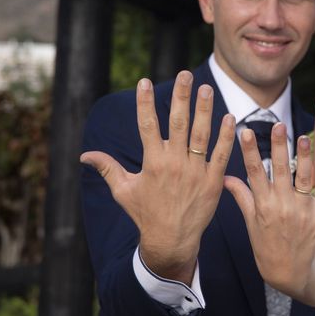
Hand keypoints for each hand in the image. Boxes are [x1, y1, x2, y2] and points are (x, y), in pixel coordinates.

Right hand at [80, 72, 234, 284]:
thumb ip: (107, 168)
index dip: (144, 102)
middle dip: (180, 97)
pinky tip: (230, 117)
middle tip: (184, 75)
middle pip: (178, 123)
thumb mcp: (124, 191)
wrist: (172, 240)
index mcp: (152, 162)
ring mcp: (196, 171)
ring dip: (205, 109)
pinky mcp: (213, 180)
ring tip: (206, 88)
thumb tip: (84, 155)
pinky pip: (221, 154)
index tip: (144, 81)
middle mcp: (174, 163)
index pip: (147, 125)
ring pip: (202, 134)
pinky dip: (226, 136)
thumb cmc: (145, 214)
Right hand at [224, 123, 314, 297]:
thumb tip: (224, 177)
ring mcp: (302, 212)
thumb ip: (241, 196)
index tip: (244, 131)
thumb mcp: (250, 222)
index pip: (253, 172)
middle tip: (278, 125)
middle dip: (278, 146)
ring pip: (303, 179)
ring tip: (304, 138)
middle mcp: (282, 206)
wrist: (286, 274)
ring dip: (304, 158)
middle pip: (280, 170)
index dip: (248, 151)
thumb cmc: (265, 245)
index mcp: (263, 205)